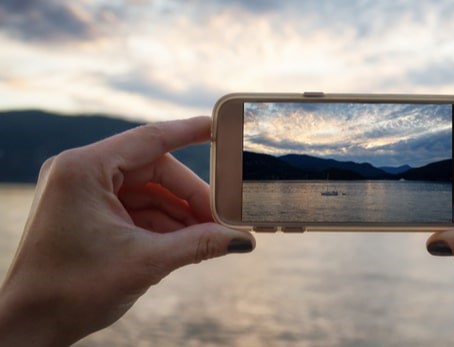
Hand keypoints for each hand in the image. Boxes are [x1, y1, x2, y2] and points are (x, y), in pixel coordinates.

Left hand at [0, 116, 254, 345]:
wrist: (29, 326)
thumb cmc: (71, 291)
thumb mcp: (145, 263)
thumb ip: (198, 244)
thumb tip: (242, 240)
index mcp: (85, 170)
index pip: (150, 139)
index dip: (189, 132)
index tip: (219, 126)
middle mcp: (81, 172)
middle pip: (154, 171)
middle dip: (189, 197)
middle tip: (222, 220)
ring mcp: (83, 193)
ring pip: (147, 192)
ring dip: (179, 214)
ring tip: (209, 236)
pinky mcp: (87, 213)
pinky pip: (135, 209)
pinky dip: (161, 224)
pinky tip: (186, 242)